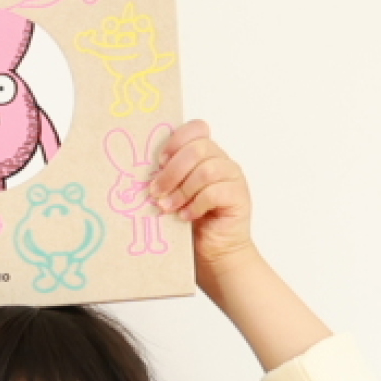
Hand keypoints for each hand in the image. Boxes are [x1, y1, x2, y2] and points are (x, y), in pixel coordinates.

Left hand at [147, 120, 253, 285]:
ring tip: (167, 208)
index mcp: (205, 154)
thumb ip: (166, 180)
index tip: (159, 161)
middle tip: (155, 192)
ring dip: (181, 191)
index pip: (197, 129)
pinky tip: (185, 216)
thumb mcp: (173, 195)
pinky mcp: (239, 197)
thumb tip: (141, 175)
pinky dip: (195, 205)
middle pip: (198, 148)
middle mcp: (221, 161)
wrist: (214, 251)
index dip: (176, 140)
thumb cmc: (190, 222)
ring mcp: (232, 177)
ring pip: (206, 170)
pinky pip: (215, 192)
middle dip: (171, 172)